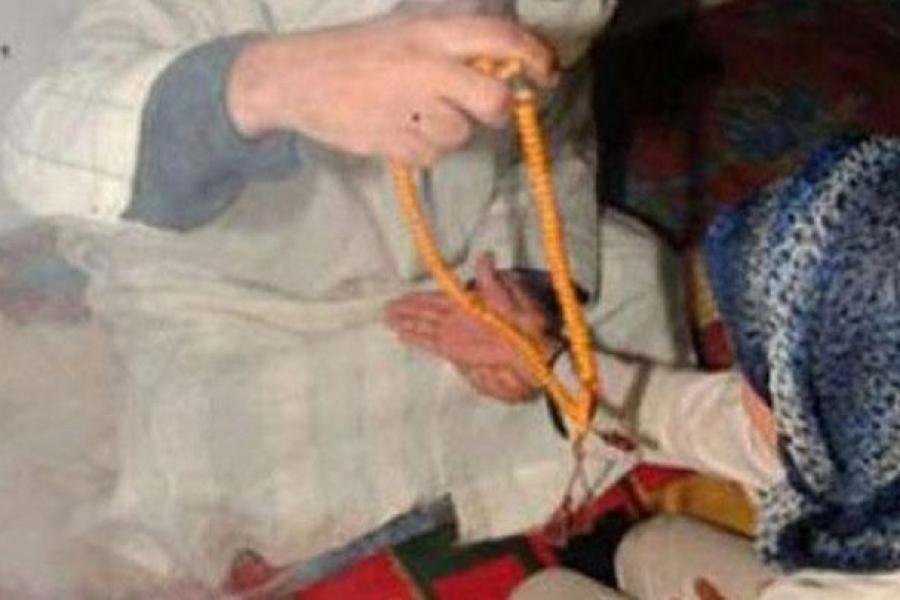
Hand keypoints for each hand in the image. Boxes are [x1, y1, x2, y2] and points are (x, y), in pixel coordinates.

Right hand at [227, 14, 556, 165]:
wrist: (296, 78)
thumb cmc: (356, 52)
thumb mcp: (405, 30)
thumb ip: (452, 45)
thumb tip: (506, 65)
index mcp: (430, 33)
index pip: (499, 38)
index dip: (535, 56)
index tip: (547, 73)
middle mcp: (425, 68)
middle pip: (494, 100)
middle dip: (499, 110)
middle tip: (487, 109)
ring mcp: (408, 108)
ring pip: (461, 134)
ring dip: (449, 130)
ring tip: (417, 114)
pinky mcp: (392, 142)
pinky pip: (431, 155)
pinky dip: (423, 149)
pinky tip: (398, 130)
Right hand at [386, 254, 559, 401]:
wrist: (532, 349)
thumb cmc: (524, 322)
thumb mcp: (510, 296)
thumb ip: (492, 280)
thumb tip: (485, 256)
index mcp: (467, 302)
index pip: (436, 298)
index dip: (418, 297)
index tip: (401, 296)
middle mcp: (456, 318)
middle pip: (425, 312)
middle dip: (406, 310)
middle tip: (386, 308)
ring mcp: (455, 335)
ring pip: (424, 327)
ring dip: (406, 323)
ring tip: (388, 320)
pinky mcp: (456, 351)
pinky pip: (430, 343)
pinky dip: (416, 339)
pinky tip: (402, 337)